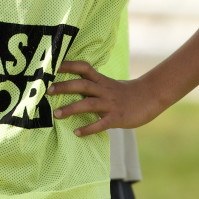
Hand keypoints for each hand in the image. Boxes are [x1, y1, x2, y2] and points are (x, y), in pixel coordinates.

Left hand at [49, 60, 164, 135]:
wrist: (150, 97)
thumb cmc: (126, 93)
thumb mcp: (109, 85)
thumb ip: (93, 86)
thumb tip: (72, 87)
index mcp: (102, 81)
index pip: (84, 68)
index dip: (69, 65)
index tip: (53, 65)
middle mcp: (104, 90)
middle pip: (82, 85)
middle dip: (64, 87)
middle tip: (47, 90)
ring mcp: (111, 104)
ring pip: (89, 104)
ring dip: (71, 108)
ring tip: (56, 114)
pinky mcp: (117, 117)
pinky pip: (101, 123)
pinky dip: (89, 128)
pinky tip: (77, 133)